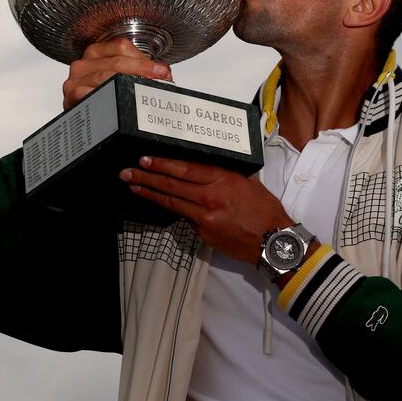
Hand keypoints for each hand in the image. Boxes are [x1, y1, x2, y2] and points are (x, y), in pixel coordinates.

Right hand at [62, 38, 172, 109]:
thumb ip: (140, 72)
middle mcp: (83, 64)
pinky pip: (93, 95)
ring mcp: (75, 81)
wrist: (83, 122)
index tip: (161, 70)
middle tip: (160, 80)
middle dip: (142, 71)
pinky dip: (110, 99)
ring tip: (146, 92)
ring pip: (107, 78)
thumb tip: (164, 74)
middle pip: (116, 62)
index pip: (121, 47)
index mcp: (96, 52)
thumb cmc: (103, 96)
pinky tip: (122, 104)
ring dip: (129, 85)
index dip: (144, 59)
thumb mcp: (119, 78)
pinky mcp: (72, 97)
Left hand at [120, 156, 291, 263]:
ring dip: (150, 194)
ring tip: (135, 187)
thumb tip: (200, 171)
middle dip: (147, 177)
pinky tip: (163, 205)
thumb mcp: (246, 183)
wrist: (273, 241)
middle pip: (171, 185)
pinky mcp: (203, 233)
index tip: (145, 159)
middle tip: (128, 172)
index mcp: (222, 180)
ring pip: (172, 203)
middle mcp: (210, 197)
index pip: (184, 169)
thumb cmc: (264, 210)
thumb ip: (222, 177)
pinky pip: (185, 219)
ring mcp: (205, 218)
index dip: (162, 164)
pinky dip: (174, 211)